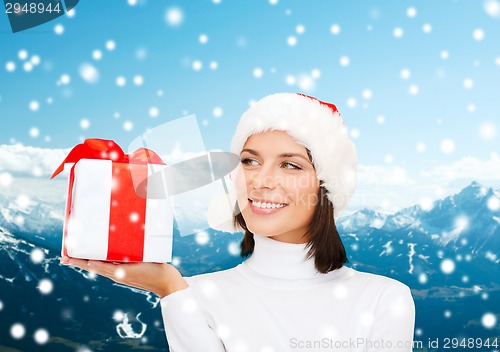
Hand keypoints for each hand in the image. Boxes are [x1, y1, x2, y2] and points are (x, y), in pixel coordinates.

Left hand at [59, 256, 187, 297]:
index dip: (80, 260)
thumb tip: (95, 262)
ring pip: (101, 268)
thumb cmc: (156, 271)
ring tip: (79, 258)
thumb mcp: (137, 266)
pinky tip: (102, 258)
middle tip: (64, 257)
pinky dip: (101, 263)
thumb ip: (117, 265)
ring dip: (89, 262)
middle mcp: (117, 275)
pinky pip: (110, 268)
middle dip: (79, 262)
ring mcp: (122, 275)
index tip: (67, 256)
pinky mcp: (128, 274)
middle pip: (93, 267)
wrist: (168, 283)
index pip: (93, 265)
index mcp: (118, 272)